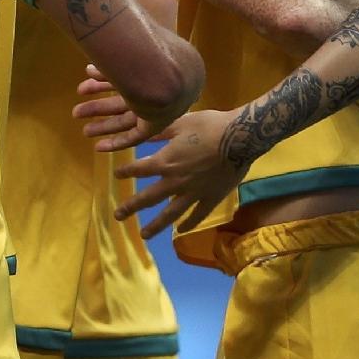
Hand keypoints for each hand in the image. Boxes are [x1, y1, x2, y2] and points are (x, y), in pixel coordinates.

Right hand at [74, 65, 150, 151]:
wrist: (164, 77)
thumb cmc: (143, 59)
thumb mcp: (120, 58)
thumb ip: (107, 67)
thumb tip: (89, 70)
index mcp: (146, 69)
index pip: (123, 77)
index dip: (103, 81)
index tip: (87, 79)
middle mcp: (154, 89)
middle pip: (121, 101)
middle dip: (98, 105)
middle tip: (77, 109)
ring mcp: (157, 107)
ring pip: (124, 118)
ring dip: (102, 123)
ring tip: (81, 126)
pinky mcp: (155, 125)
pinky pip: (134, 136)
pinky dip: (116, 142)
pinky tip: (98, 147)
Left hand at [113, 108, 247, 238]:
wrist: (241, 137)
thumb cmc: (209, 126)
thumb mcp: (179, 123)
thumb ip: (159, 132)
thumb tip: (141, 133)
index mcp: (165, 162)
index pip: (138, 170)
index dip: (126, 172)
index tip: (117, 175)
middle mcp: (175, 182)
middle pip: (148, 197)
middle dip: (131, 207)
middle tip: (117, 215)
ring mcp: (194, 193)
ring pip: (170, 214)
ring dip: (155, 225)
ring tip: (143, 235)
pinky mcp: (212, 197)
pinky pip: (198, 214)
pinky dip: (189, 224)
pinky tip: (180, 231)